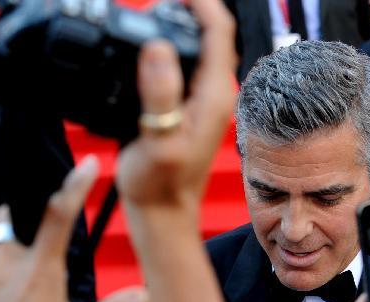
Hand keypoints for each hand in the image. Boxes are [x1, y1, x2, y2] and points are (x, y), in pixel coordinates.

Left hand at [0, 157, 146, 301]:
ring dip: (21, 266)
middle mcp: (9, 269)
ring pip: (4, 260)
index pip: (59, 215)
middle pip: (15, 226)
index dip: (76, 186)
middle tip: (39, 218)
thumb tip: (147, 295)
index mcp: (41, 271)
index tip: (88, 164)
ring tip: (38, 297)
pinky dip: (8, 294)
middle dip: (26, 217)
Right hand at [116, 0, 236, 213]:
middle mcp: (214, 93)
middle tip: (158, 0)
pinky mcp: (188, 106)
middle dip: (189, 9)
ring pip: (199, 47)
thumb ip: (160, 95)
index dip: (200, 2)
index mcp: (213, 95)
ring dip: (181, 25)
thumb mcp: (158, 141)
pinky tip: (150, 46)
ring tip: (154, 12)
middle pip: (212, 33)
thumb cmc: (160, 185)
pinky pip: (186, 64)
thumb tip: (158, 49)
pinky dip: (171, 47)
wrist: (162, 212)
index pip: (219, 31)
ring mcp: (202, 99)